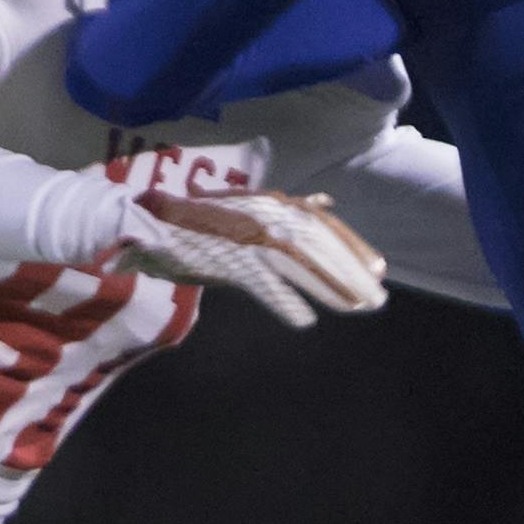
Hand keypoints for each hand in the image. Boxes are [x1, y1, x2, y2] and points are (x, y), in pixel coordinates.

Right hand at [116, 189, 387, 328]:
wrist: (145, 220)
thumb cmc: (196, 220)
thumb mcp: (246, 210)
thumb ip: (283, 210)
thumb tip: (325, 202)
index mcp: (269, 203)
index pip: (321, 223)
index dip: (351, 245)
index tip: (378, 268)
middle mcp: (263, 213)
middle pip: (318, 244)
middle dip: (351, 272)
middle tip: (378, 299)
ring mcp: (245, 235)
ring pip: (299, 262)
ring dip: (330, 286)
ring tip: (355, 308)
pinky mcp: (224, 257)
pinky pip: (261, 282)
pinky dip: (284, 301)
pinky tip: (304, 321)